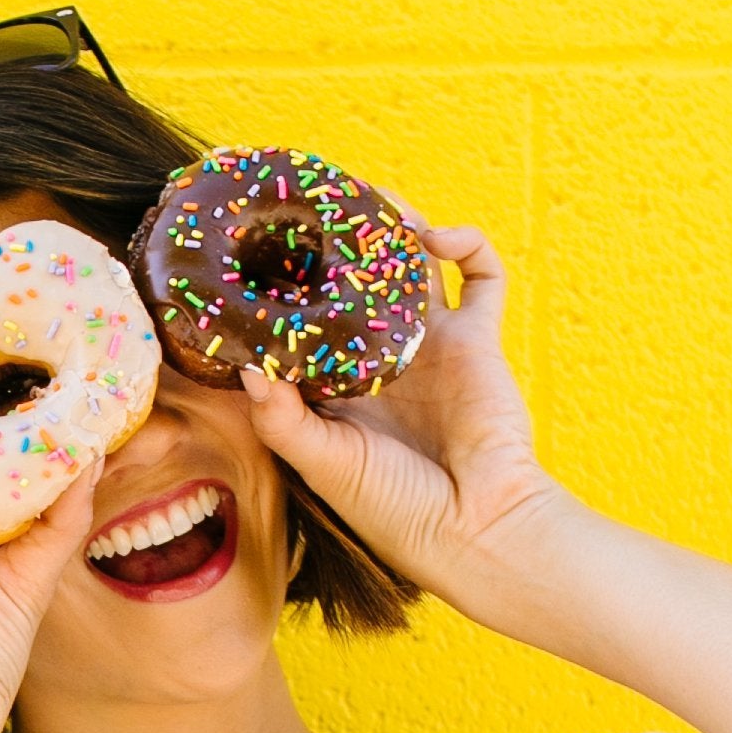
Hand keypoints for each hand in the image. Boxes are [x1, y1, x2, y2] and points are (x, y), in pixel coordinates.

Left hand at [233, 222, 572, 614]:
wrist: (475, 529)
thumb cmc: (394, 509)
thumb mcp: (322, 463)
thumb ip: (280, 416)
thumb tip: (247, 364)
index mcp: (336, 386)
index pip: (303, 319)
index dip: (285, 284)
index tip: (258, 248)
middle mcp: (380, 357)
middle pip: (357, 279)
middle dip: (339, 241)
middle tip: (317, 204)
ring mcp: (431, 343)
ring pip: (414, 263)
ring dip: (398, 226)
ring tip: (374, 203)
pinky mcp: (478, 338)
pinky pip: (483, 274)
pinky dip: (467, 243)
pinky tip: (437, 237)